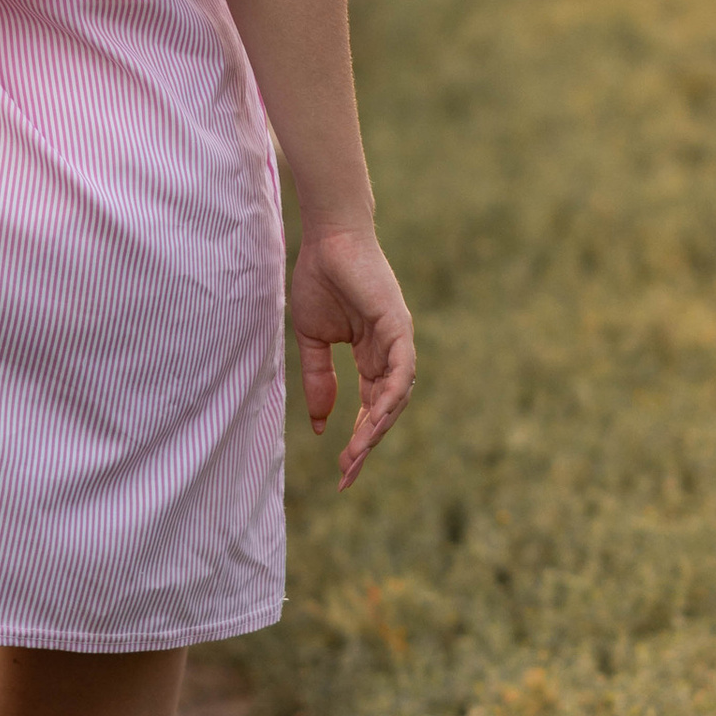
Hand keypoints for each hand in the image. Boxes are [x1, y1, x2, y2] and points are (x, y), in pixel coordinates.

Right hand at [291, 224, 415, 490]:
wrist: (326, 240)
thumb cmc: (320, 281)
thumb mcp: (313, 340)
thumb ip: (319, 380)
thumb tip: (321, 424)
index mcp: (372, 358)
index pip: (371, 408)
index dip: (358, 440)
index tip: (343, 471)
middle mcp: (390, 354)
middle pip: (386, 410)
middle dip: (367, 444)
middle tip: (348, 474)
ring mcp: (398, 341)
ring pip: (396, 396)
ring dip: (378, 427)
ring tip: (357, 453)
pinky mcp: (399, 326)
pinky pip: (402, 370)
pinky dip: (391, 395)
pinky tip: (376, 417)